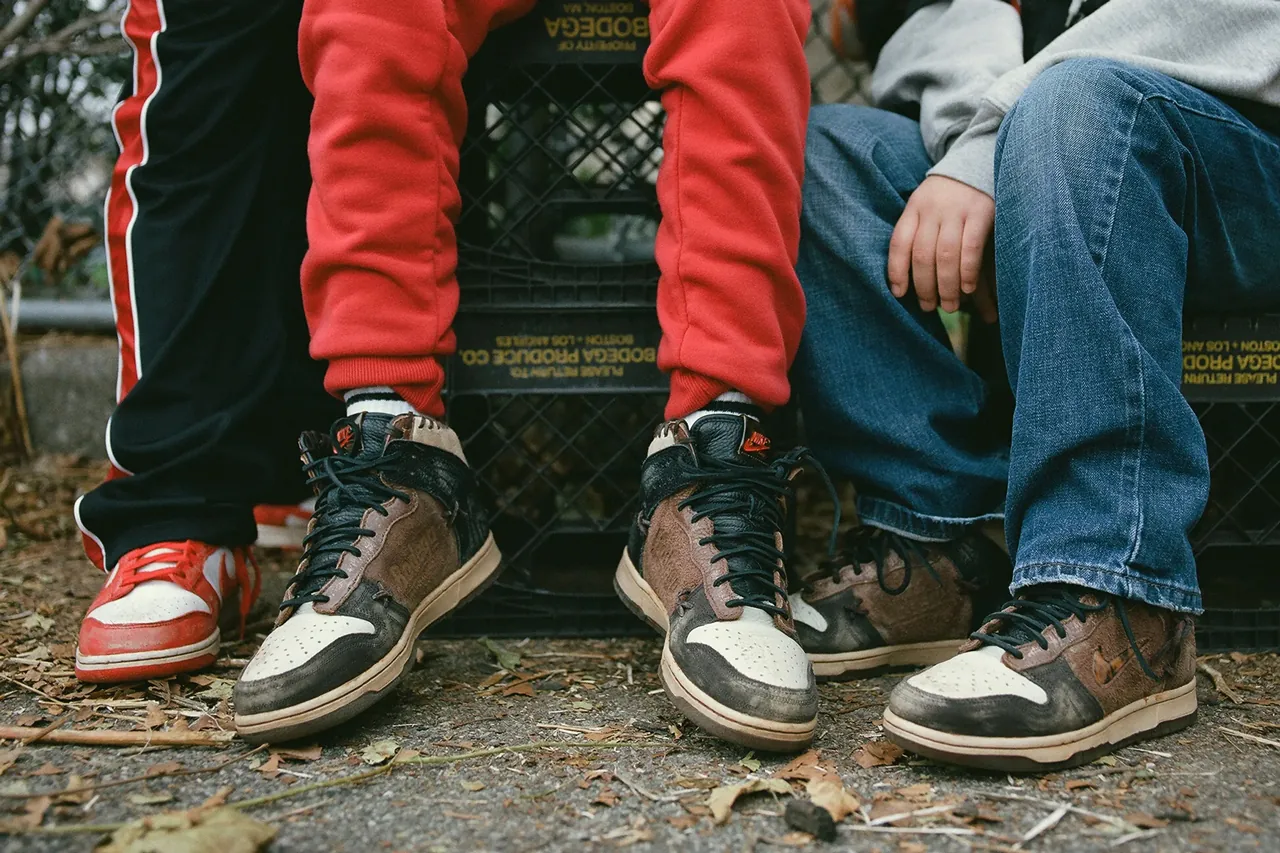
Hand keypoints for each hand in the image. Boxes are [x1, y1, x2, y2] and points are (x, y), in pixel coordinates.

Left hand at [887, 174, 994, 314]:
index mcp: (914, 208)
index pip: (899, 243)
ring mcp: (957, 210)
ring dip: (946, 286)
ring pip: (945, 255)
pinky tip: (968, 288)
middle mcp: (932, 209)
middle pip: (922, 254)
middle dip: (924, 286)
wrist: (979, 161)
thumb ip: (917, 231)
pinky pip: (971, 247)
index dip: (896, 271)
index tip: (899, 294)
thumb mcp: (925, 205)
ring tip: (950, 305)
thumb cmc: (948, 195)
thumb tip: (905, 277)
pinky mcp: (982, 212)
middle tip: (929, 307)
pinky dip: (968, 271)